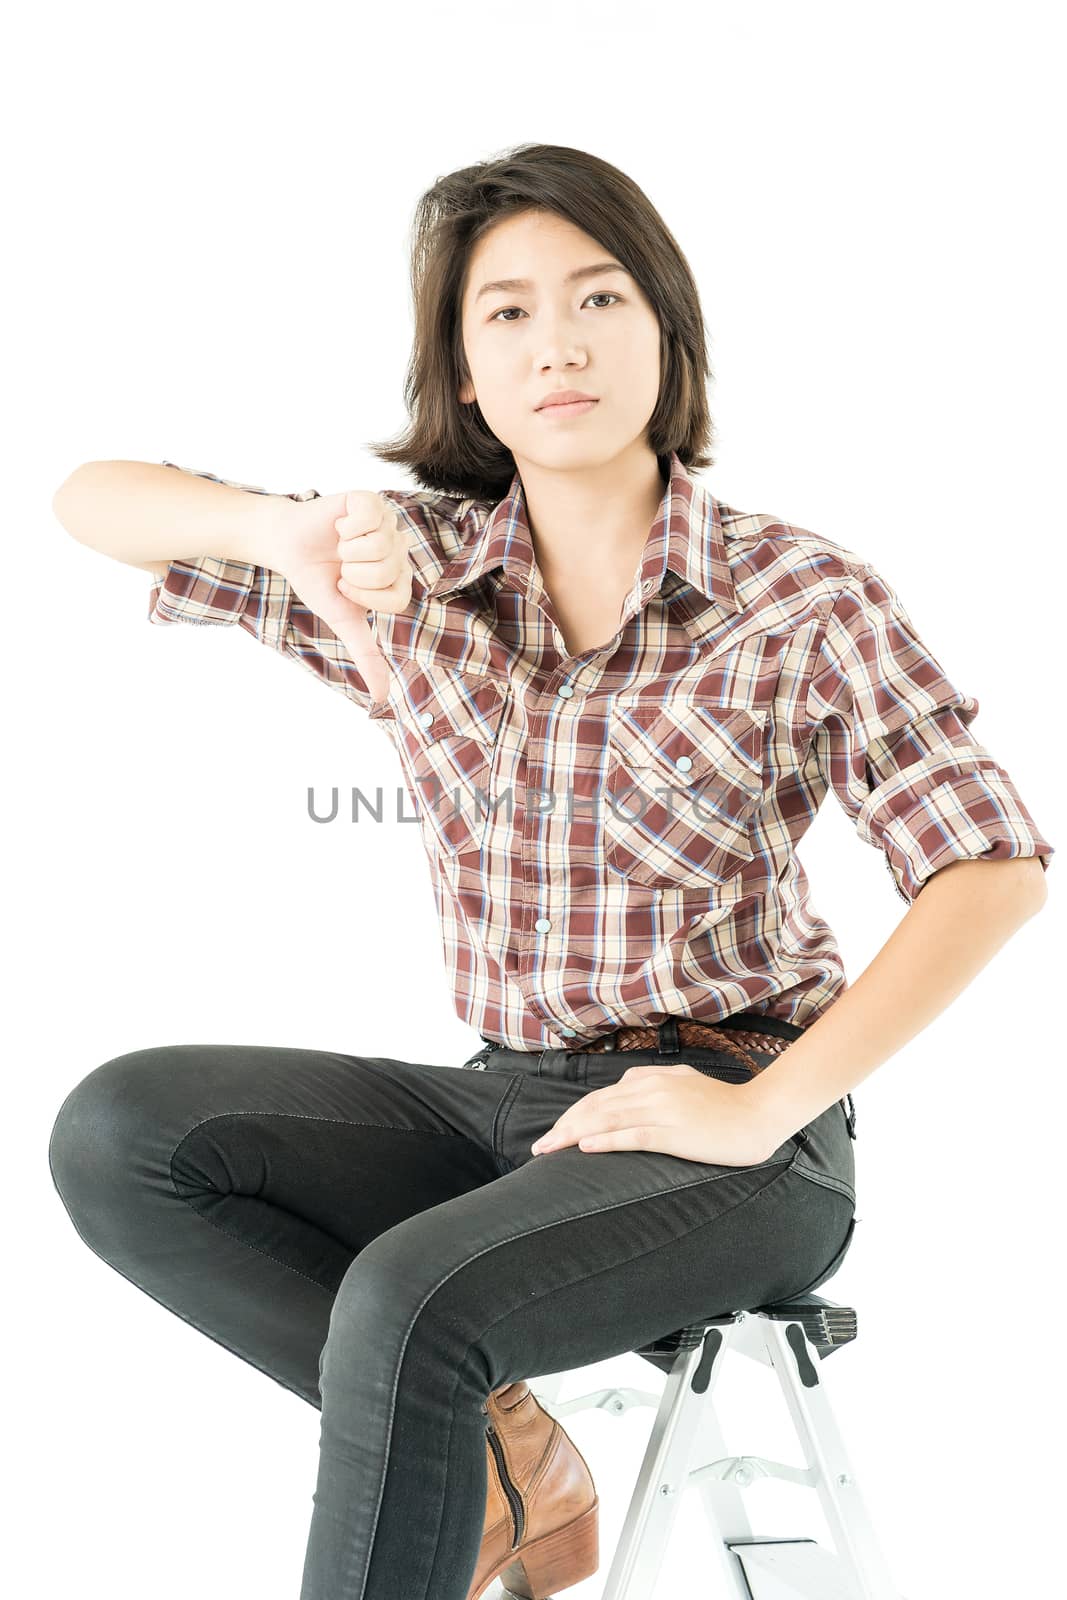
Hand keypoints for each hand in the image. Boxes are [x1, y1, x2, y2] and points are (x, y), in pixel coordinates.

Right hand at [273, 490, 414, 698]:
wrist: (287, 545)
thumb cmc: (317, 580)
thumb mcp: (344, 621)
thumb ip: (367, 654)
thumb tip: (381, 697)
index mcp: (399, 577)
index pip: (398, 598)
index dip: (365, 596)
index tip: (346, 587)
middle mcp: (400, 549)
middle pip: (388, 572)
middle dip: (353, 574)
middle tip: (342, 565)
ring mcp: (388, 522)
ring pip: (380, 545)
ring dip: (347, 550)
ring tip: (340, 546)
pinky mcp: (370, 499)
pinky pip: (369, 517)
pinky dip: (346, 526)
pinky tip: (340, 525)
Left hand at [529, 1063, 786, 1166]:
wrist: (759, 1114)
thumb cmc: (723, 1105)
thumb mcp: (682, 1083)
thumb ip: (652, 1084)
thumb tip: (622, 1091)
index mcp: (650, 1079)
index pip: (599, 1098)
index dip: (571, 1116)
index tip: (553, 1133)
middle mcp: (651, 1090)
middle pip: (595, 1108)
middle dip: (563, 1127)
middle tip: (539, 1147)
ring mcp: (663, 1110)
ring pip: (607, 1120)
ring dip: (573, 1135)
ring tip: (550, 1150)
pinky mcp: (676, 1132)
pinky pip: (634, 1135)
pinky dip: (606, 1140)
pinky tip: (586, 1148)